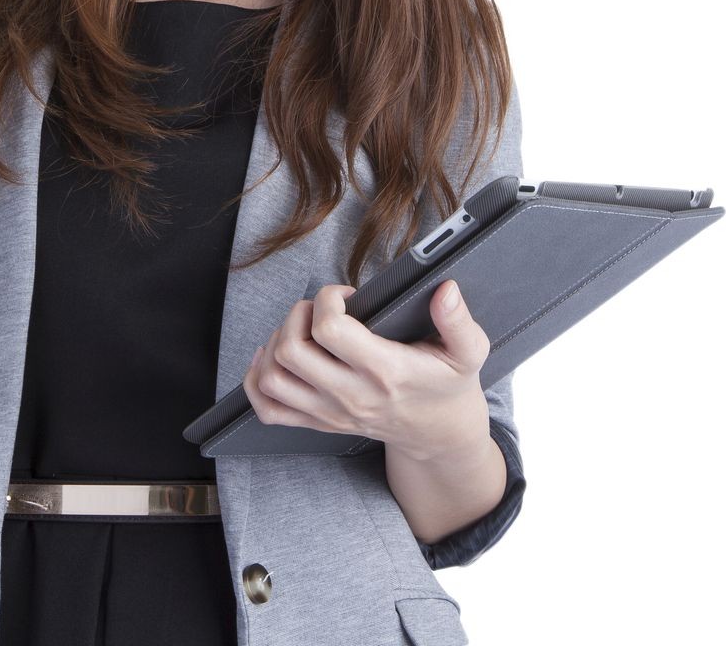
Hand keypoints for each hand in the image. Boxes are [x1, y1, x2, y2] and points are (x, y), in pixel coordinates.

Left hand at [240, 281, 491, 460]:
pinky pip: (267, 408)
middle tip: (319, 309)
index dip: (328, 299)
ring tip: (301, 330)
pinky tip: (274, 357)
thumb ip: (459, 322)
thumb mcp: (467, 353)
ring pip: (273, 377)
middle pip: (291, 351)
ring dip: (276, 343)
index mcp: (385, 371)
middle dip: (297, 315)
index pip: (329, 330)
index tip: (345, 295)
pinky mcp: (317, 422)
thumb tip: (446, 290)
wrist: (439, 435)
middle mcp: (351, 395)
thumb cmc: (448, 386)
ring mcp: (330, 412)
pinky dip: (258, 380)